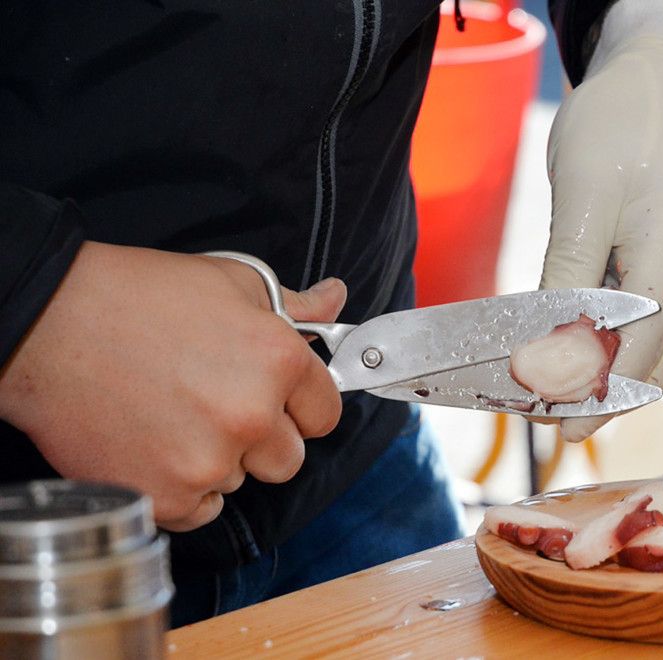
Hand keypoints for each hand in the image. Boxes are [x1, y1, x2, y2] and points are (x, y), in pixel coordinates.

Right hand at [0, 242, 345, 530]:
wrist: (46, 325)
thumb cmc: (136, 297)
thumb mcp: (229, 283)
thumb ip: (294, 305)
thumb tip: (334, 300)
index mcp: (279, 361)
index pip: (326, 414)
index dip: (300, 406)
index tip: (275, 398)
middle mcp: (253, 416)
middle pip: (289, 458)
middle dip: (262, 439)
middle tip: (214, 404)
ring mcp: (209, 461)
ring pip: (241, 482)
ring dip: (218, 461)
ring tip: (173, 415)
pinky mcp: (166, 497)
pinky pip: (200, 510)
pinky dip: (182, 489)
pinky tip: (154, 444)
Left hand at [540, 0, 662, 440]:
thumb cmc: (620, 128)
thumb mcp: (581, 200)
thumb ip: (568, 283)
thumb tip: (545, 357)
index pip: (634, 361)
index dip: (588, 400)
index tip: (541, 419)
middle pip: (652, 371)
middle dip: (597, 401)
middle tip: (538, 415)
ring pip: (659, 356)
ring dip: (609, 379)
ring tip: (551, 388)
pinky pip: (661, 328)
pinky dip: (622, 348)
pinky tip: (580, 347)